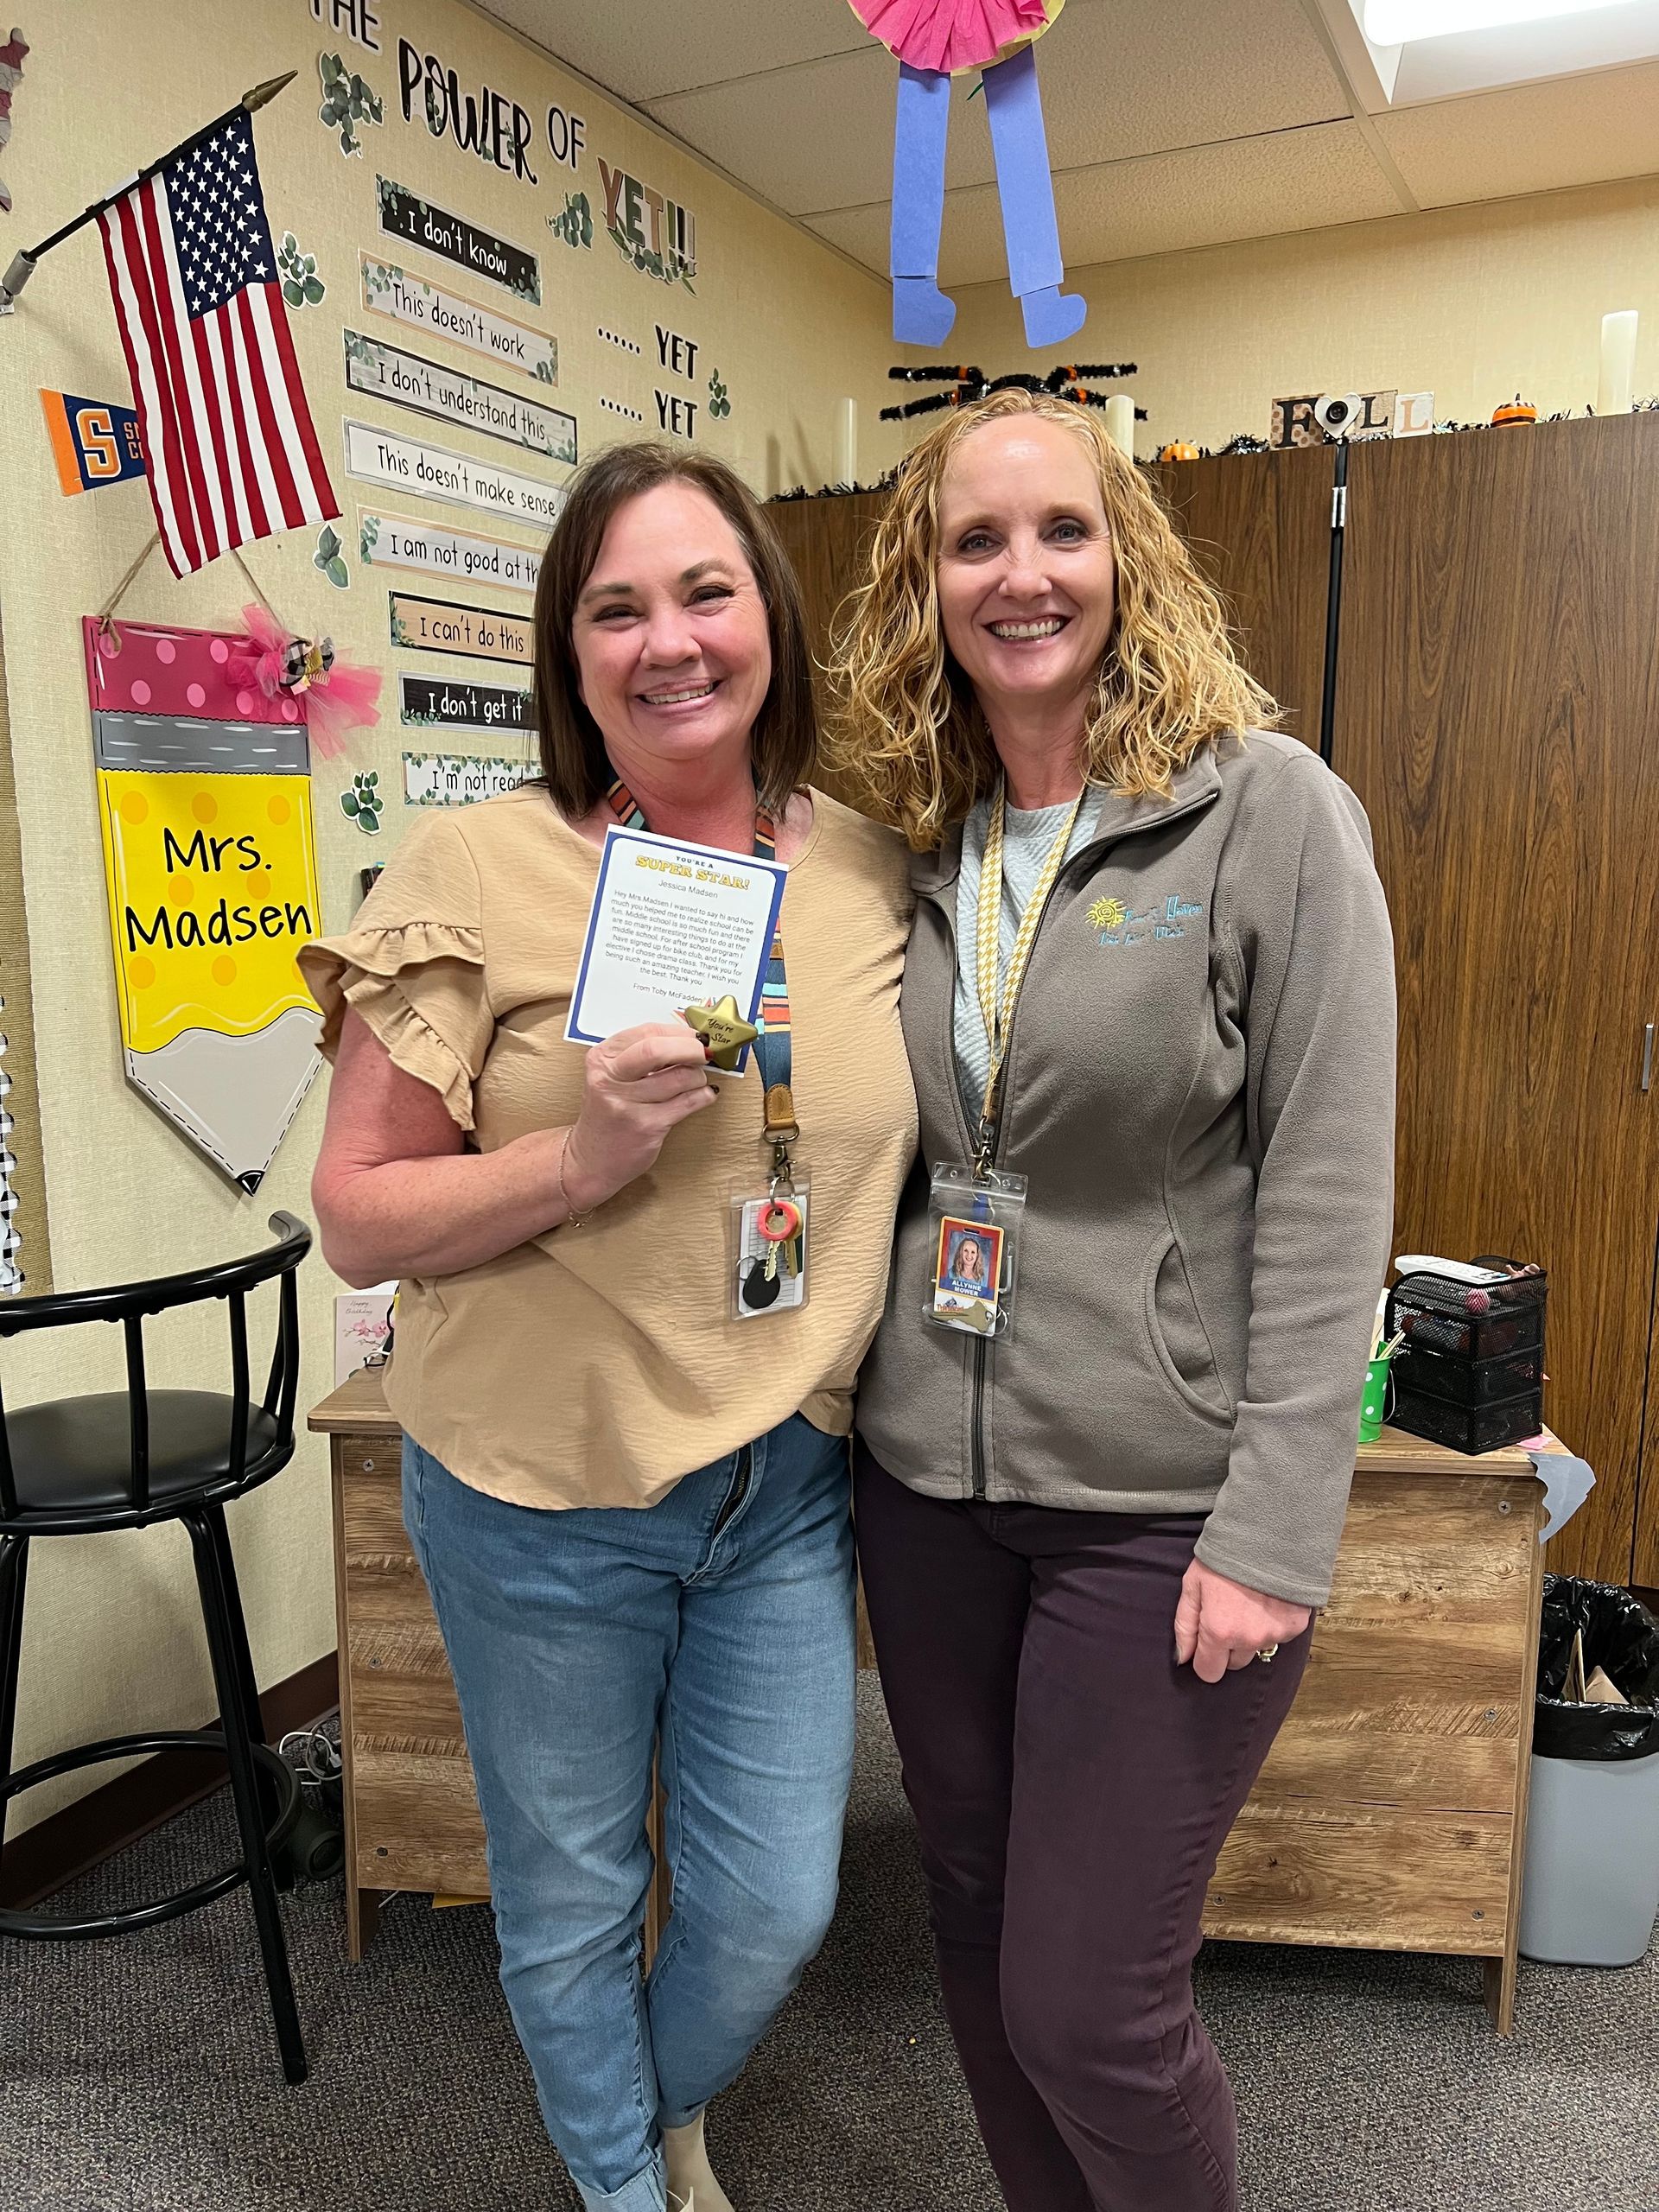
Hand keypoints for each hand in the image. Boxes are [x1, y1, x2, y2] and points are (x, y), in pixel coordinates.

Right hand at [561, 1022, 716, 1211]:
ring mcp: (627, 1104)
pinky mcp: (646, 1126)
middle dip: (691, 1048)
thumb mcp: (613, 1076)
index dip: (679, 1031)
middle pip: (657, 1050)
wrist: (592, 1159)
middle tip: (705, 1052)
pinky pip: (688, 1103)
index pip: (647, 1031)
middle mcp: (609, 1079)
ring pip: (679, 1077)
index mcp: (601, 1059)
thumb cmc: (609, 1113)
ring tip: (697, 1081)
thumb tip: (688, 1038)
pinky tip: (704, 1095)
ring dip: (699, 1076)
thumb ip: (641, 1055)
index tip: (695, 1036)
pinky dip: (704, 1096)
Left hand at [1173, 1559, 1311, 1684]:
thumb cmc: (1224, 1557)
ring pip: (1257, 1649)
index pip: (1209, 1672)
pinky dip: (1272, 1623)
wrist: (1268, 1534)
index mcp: (1219, 1632)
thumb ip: (1185, 1626)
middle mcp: (1248, 1640)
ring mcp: (1274, 1635)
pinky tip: (1268, 1599)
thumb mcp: (1192, 1585)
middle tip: (1229, 1613)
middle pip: (1234, 1664)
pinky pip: (1278, 1636)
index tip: (1206, 1642)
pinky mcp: (1295, 1627)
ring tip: (1249, 1602)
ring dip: (1251, 1634)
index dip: (1205, 1659)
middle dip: (1228, 1646)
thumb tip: (1184, 1658)